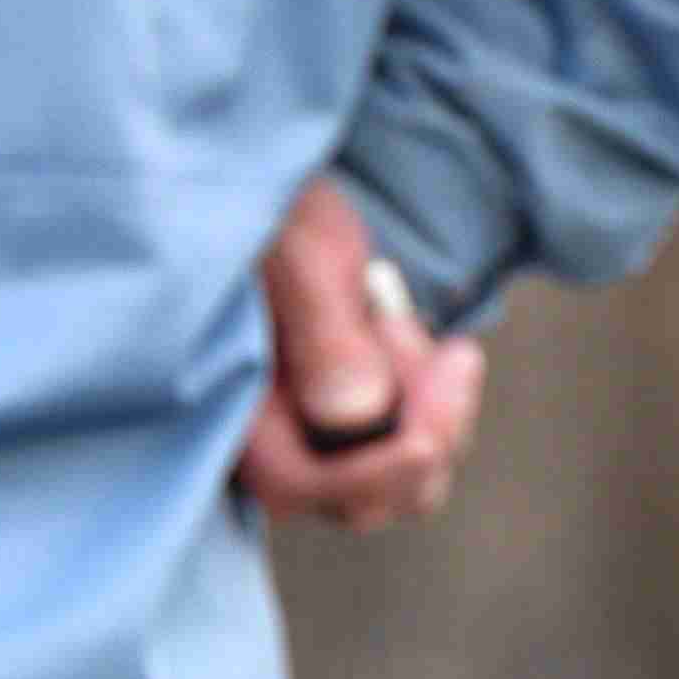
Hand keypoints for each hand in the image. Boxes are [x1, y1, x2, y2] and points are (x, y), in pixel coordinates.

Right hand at [235, 175, 487, 528]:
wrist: (272, 181)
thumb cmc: (273, 205)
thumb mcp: (297, 250)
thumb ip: (322, 330)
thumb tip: (355, 413)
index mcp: (230, 405)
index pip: (299, 486)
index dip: (374, 473)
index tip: (432, 428)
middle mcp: (267, 434)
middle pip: (365, 497)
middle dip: (424, 435)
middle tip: (448, 352)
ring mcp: (309, 428)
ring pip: (397, 469)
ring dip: (430, 408)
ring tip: (396, 318)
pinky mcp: (348, 411)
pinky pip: (406, 434)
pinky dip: (428, 394)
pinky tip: (402, 327)